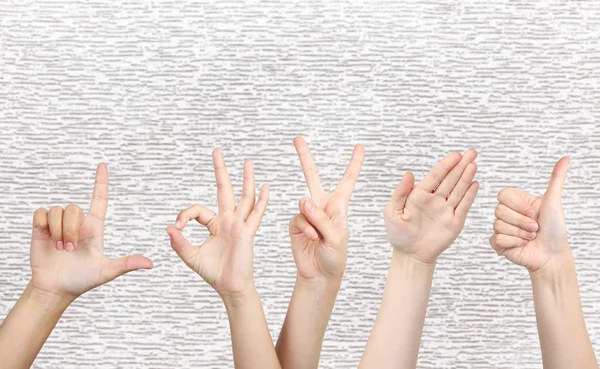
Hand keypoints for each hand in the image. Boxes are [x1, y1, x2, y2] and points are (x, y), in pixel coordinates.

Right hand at [29, 163, 153, 300]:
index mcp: (94, 227)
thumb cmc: (82, 279)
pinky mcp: (41, 227)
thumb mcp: (107, 272)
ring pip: (58, 210)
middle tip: (69, 250)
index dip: (101, 181)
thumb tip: (151, 264)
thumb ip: (127, 264)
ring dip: (58, 231)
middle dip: (70, 230)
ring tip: (60, 249)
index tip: (103, 165)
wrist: (57, 288)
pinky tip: (46, 239)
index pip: (99, 198)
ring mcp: (58, 224)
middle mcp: (77, 222)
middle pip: (74, 208)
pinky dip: (44, 225)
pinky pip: (41, 213)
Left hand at [166, 148, 268, 299]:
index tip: (177, 227)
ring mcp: (239, 224)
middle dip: (220, 170)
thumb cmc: (213, 272)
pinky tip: (265, 187)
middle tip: (217, 150)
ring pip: (244, 197)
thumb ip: (179, 243)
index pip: (198, 210)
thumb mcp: (191, 256)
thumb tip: (169, 228)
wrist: (229, 286)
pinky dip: (262, 201)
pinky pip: (256, 214)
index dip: (185, 214)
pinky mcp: (247, 232)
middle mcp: (228, 220)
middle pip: (224, 189)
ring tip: (247, 162)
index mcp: (214, 224)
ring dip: (245, 179)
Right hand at [288, 137, 364, 281]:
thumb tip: (303, 201)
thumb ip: (321, 218)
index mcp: (339, 205)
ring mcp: (307, 214)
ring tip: (319, 235)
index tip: (360, 147)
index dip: (354, 163)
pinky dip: (305, 228)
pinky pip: (297, 218)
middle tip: (297, 139)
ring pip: (304, 203)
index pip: (347, 180)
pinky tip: (312, 238)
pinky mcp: (296, 223)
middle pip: (312, 176)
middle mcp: (322, 205)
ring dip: (312, 219)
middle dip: (304, 157)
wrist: (320, 273)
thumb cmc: (335, 255)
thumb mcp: (336, 237)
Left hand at [384, 150, 478, 263]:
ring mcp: (446, 210)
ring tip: (474, 164)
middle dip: (461, 166)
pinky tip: (475, 183)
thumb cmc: (398, 234)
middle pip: (450, 179)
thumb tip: (409, 174)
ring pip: (458, 190)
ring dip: (466, 177)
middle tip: (471, 153)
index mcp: (419, 195)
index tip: (456, 155)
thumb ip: (400, 193)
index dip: (446, 165)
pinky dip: (469, 195)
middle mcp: (435, 199)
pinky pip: (463, 206)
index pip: (435, 176)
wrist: (410, 255)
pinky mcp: (454, 222)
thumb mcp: (392, 212)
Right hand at [490, 157, 570, 271]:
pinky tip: (522, 245)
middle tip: (535, 228)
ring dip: (520, 234)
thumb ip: (556, 179)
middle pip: (499, 210)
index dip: (518, 205)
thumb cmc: (555, 229)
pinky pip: (497, 239)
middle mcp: (506, 214)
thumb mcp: (554, 201)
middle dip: (522, 221)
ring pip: (499, 225)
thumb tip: (566, 158)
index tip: (534, 212)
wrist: (553, 255)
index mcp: (516, 202)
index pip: (502, 195)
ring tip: (531, 238)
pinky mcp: (498, 243)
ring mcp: (500, 228)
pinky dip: (513, 243)